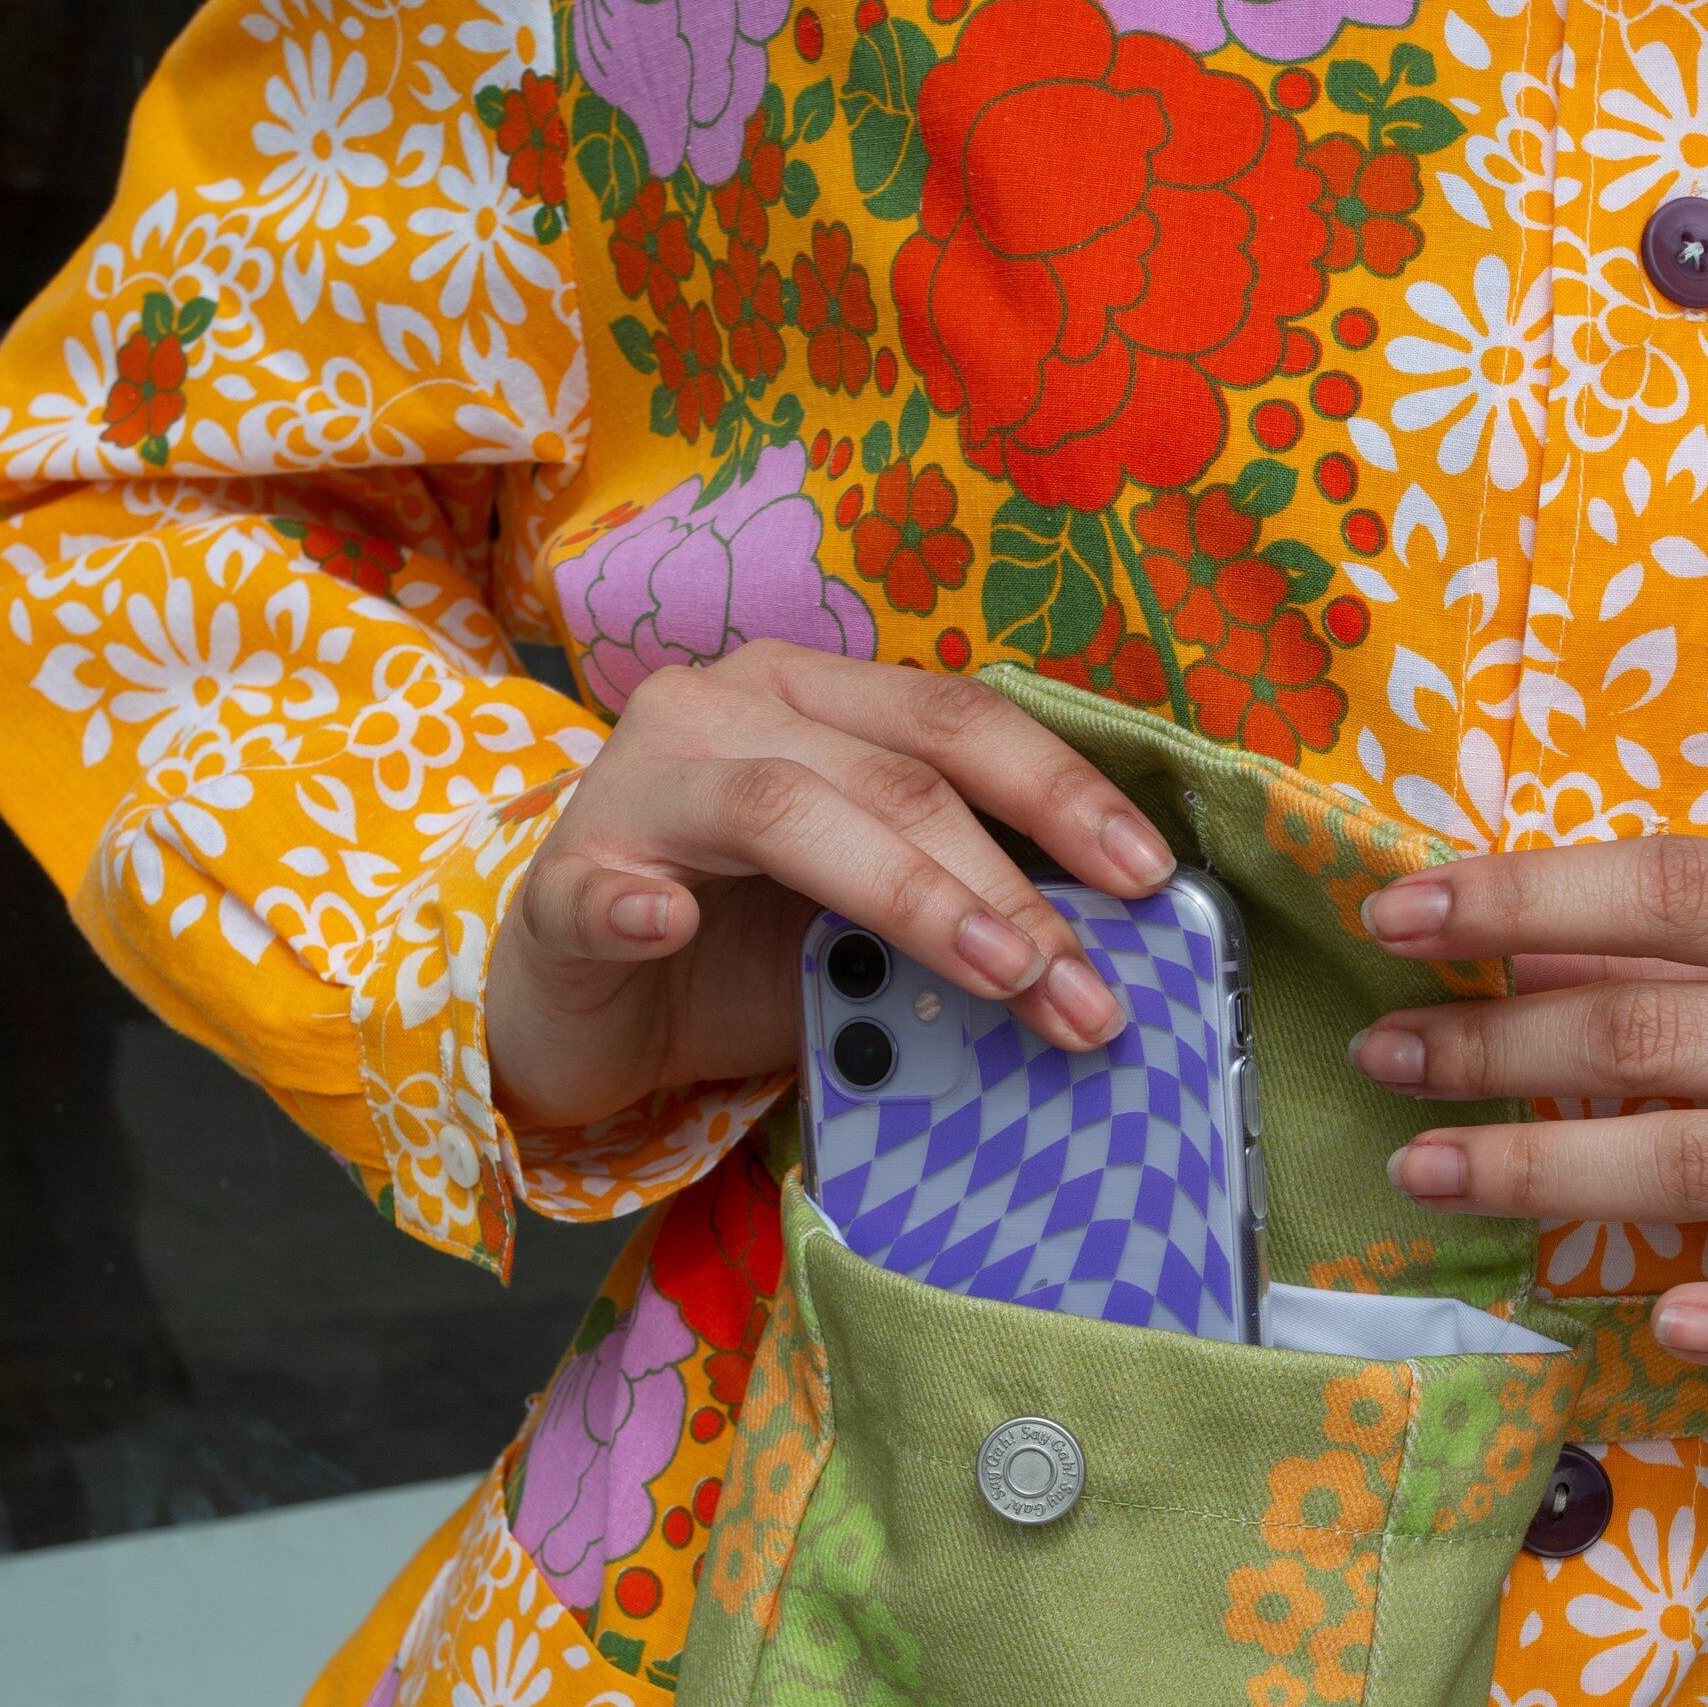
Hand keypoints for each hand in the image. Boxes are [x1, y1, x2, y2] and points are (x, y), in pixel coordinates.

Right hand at [488, 642, 1174, 1132]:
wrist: (574, 1006)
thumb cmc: (731, 955)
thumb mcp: (862, 932)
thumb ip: (952, 920)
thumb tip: (1092, 968)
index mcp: (814, 700)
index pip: (957, 721)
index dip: (1060, 791)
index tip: (1147, 878)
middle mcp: (727, 709)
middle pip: (895, 773)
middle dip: (1010, 885)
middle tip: (1082, 987)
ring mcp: (638, 787)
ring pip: (784, 811)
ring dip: (907, 897)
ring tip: (997, 976)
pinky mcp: (560, 881)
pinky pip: (604, 889)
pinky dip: (639, 906)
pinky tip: (669, 926)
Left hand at [1352, 838, 1707, 1385]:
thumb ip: (1684, 952)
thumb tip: (1495, 935)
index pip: (1684, 889)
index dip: (1529, 896)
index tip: (1400, 915)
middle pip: (1665, 1034)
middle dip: (1498, 1044)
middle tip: (1384, 1056)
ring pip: (1704, 1165)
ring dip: (1539, 1168)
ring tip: (1420, 1167)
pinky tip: (1666, 1319)